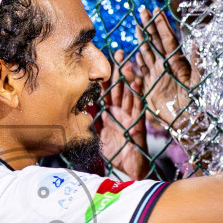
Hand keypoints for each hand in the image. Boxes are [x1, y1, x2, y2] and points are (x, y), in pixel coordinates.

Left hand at [100, 51, 147, 179]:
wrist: (128, 170)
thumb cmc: (115, 154)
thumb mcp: (99, 134)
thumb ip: (94, 121)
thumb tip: (84, 110)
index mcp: (112, 113)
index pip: (108, 92)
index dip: (105, 77)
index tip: (102, 61)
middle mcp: (122, 112)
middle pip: (120, 88)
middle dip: (120, 71)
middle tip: (119, 53)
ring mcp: (130, 117)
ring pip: (130, 94)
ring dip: (129, 79)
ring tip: (127, 63)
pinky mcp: (137, 124)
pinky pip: (138, 108)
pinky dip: (138, 96)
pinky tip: (137, 83)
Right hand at [134, 7, 196, 128]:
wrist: (188, 123)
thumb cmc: (197, 103)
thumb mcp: (199, 81)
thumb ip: (198, 62)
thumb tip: (198, 41)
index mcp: (177, 62)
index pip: (168, 39)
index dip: (162, 24)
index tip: (157, 9)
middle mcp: (166, 67)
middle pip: (155, 42)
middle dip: (149, 26)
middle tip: (143, 9)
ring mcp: (157, 77)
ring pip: (147, 54)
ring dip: (143, 40)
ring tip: (138, 26)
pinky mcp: (150, 89)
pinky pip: (141, 73)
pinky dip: (136, 65)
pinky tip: (133, 57)